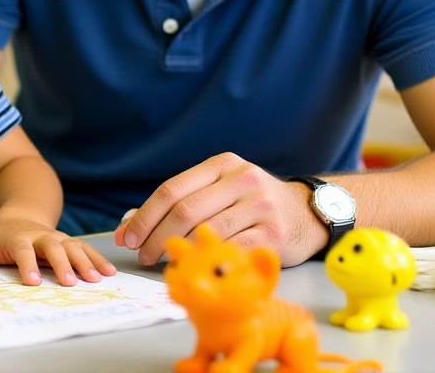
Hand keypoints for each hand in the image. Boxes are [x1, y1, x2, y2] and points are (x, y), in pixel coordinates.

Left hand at [0, 218, 116, 285]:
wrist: (20, 219)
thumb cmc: (1, 240)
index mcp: (19, 238)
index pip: (23, 250)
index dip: (28, 264)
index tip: (33, 281)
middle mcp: (41, 236)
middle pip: (53, 247)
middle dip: (62, 264)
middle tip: (69, 282)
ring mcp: (59, 237)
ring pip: (73, 246)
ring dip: (85, 262)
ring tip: (95, 279)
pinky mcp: (70, 242)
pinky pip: (86, 249)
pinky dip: (98, 259)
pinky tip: (109, 272)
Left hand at [113, 153, 326, 267]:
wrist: (306, 212)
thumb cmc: (252, 202)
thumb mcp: (222, 187)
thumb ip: (184, 200)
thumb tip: (130, 224)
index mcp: (222, 164)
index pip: (172, 190)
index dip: (145, 216)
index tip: (128, 237)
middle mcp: (242, 180)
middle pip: (185, 212)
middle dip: (156, 238)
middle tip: (143, 256)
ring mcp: (259, 207)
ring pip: (205, 233)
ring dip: (179, 253)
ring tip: (165, 264)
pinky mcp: (272, 235)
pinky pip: (230, 252)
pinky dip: (208, 263)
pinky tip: (197, 270)